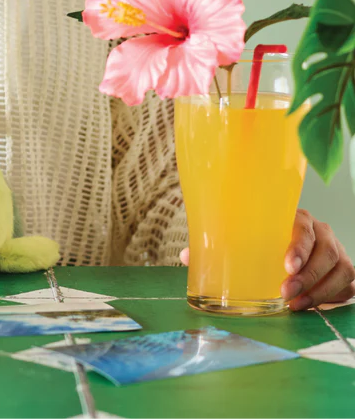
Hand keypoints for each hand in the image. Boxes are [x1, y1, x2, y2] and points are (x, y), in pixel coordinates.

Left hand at [179, 210, 354, 310]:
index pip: (304, 226)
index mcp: (295, 218)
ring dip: (319, 290)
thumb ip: (216, 246)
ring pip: (340, 270)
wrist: (289, 249)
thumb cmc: (261, 241)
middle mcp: (321, 232)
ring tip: (294, 304)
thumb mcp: (242, 239)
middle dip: (308, 275)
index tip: (288, 266)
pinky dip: (332, 297)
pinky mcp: (343, 271)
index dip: (299, 245)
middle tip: (285, 292)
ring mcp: (336, 251)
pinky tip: (311, 305)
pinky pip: (347, 285)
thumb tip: (186, 256)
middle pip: (327, 251)